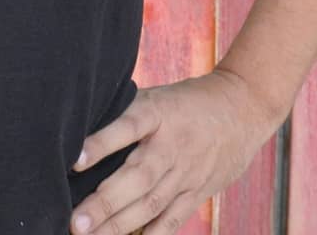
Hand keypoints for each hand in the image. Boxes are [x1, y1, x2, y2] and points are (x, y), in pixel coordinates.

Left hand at [68, 69, 277, 234]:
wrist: (242, 109)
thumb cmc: (185, 100)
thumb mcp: (156, 94)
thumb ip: (125, 112)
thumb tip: (79, 126)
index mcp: (158, 113)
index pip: (128, 127)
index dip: (102, 143)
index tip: (75, 160)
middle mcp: (173, 145)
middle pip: (138, 177)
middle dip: (105, 203)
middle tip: (75, 222)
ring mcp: (187, 172)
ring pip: (152, 204)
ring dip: (119, 225)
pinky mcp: (198, 193)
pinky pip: (173, 219)